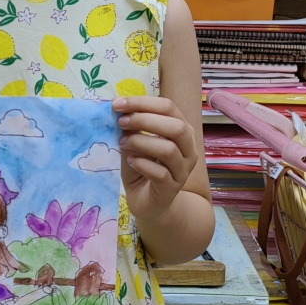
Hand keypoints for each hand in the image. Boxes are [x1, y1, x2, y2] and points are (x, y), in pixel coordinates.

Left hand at [113, 95, 199, 220]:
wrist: (147, 202)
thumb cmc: (142, 167)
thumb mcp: (134, 142)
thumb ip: (132, 127)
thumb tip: (120, 108)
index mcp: (181, 131)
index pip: (169, 107)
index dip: (143, 102)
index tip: (117, 104)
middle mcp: (188, 149)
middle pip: (176, 127)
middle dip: (145, 120)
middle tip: (121, 122)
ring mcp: (183, 170)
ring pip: (169, 150)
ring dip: (142, 142)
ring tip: (123, 143)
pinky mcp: (172, 188)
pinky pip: (160, 173)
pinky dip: (142, 164)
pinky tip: (130, 161)